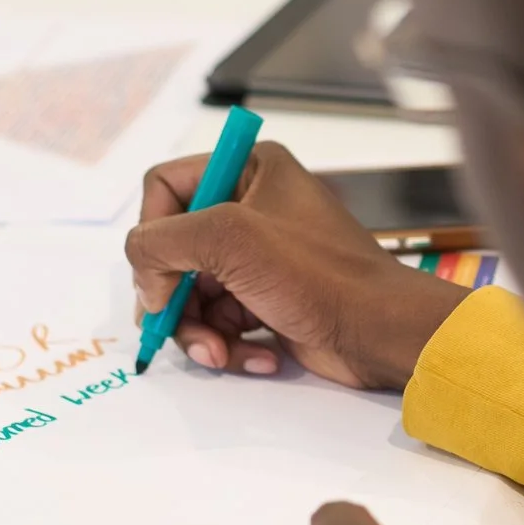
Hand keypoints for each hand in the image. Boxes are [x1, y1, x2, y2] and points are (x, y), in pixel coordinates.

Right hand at [124, 142, 472, 388]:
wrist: (380, 333)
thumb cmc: (318, 275)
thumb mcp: (229, 240)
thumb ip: (160, 242)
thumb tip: (143, 276)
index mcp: (249, 168)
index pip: (165, 187)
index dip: (154, 233)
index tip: (159, 276)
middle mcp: (253, 206)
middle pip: (173, 249)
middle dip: (174, 297)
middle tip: (177, 326)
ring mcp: (260, 257)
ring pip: (192, 293)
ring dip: (199, 330)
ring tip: (221, 353)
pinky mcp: (267, 299)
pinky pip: (221, 320)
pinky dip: (229, 343)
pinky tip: (257, 356)